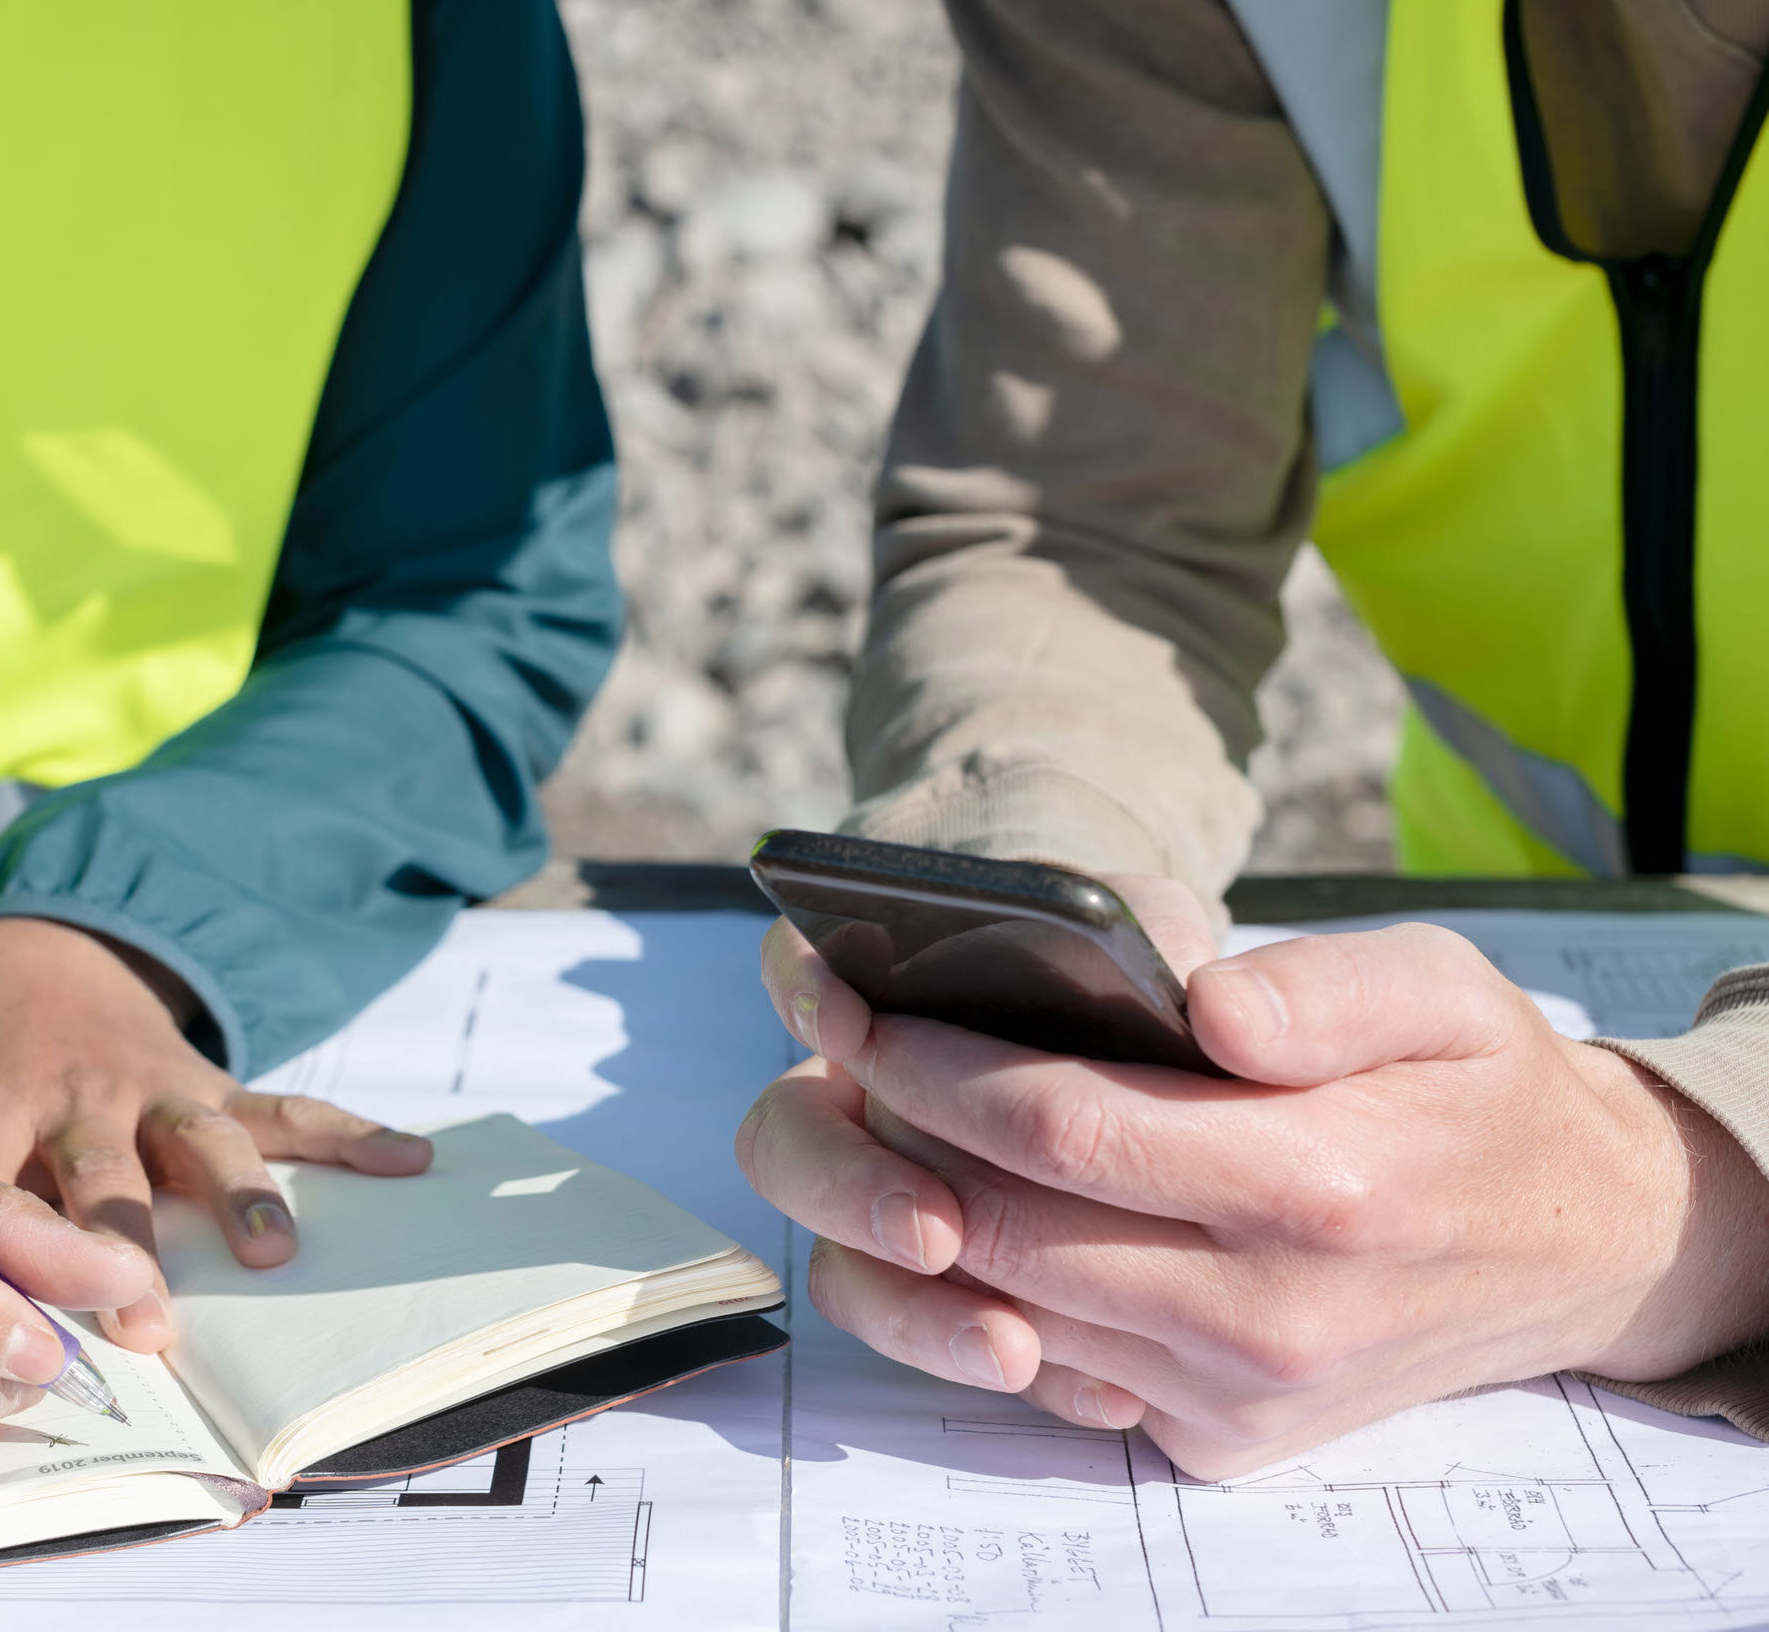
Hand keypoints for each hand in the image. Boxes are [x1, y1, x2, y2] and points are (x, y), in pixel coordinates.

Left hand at [0, 917, 429, 1353]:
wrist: (51, 942)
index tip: (6, 1321)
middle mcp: (77, 1097)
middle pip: (102, 1177)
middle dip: (124, 1245)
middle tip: (147, 1318)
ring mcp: (154, 1089)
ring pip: (202, 1144)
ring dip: (240, 1197)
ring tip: (276, 1253)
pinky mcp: (211, 1082)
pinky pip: (284, 1109)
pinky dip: (348, 1133)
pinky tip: (408, 1157)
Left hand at [741, 892, 1768, 1477]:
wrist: (1582, 1245)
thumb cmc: (1485, 1090)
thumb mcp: (1443, 985)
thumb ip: (1318, 982)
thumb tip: (1194, 994)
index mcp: (1320, 1182)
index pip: (1059, 1128)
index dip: (934, 1065)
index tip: (861, 1007)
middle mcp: (1270, 1314)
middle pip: (999, 1229)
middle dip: (892, 1138)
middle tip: (841, 1058)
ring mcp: (1238, 1396)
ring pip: (1002, 1313)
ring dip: (914, 1222)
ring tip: (882, 1122)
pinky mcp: (1219, 1440)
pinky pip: (1052, 1373)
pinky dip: (982, 1296)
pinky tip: (966, 1210)